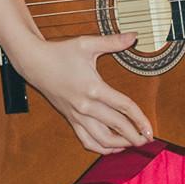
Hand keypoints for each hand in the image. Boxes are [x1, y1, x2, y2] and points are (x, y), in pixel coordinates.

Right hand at [16, 33, 152, 153]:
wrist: (33, 63)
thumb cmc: (60, 52)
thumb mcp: (87, 44)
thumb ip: (113, 41)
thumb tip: (134, 36)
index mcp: (93, 88)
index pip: (123, 107)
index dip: (140, 119)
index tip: (151, 128)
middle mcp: (85, 106)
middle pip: (116, 127)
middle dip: (134, 135)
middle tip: (149, 139)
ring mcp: (76, 115)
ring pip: (100, 139)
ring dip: (119, 144)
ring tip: (134, 144)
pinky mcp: (70, 119)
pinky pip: (86, 140)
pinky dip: (100, 147)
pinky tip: (112, 147)